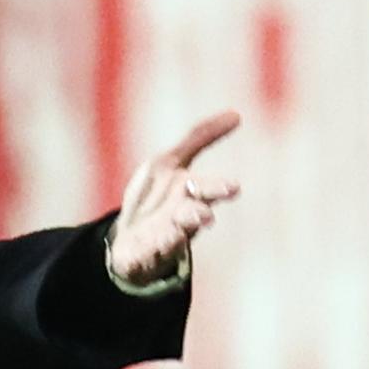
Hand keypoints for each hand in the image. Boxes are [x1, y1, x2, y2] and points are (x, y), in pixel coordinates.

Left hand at [108, 110, 241, 285]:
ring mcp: (164, 236)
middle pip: (194, 215)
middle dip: (200, 214)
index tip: (233, 187)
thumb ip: (200, 138)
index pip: (208, 189)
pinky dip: (154, 249)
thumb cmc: (157, 198)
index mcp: (189, 194)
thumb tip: (237, 115)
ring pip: (176, 235)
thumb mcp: (171, 161)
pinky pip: (150, 253)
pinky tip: (155, 244)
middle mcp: (181, 216)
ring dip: (178, 233)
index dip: (218, 188)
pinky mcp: (145, 253)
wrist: (131, 239)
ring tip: (186, 229)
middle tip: (206, 216)